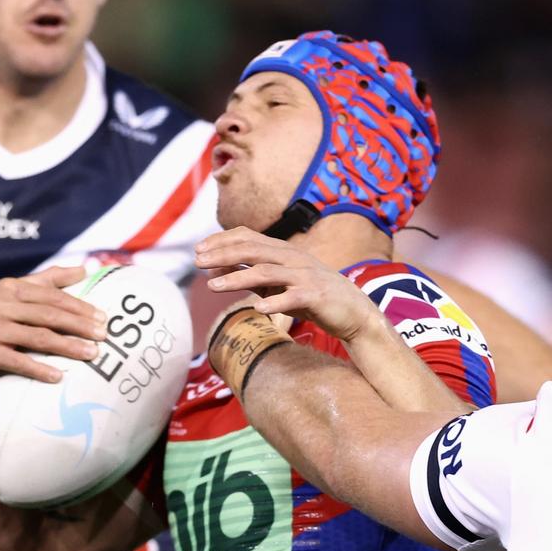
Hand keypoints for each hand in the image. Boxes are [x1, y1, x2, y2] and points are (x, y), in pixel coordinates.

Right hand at [0, 266, 106, 383]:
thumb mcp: (9, 291)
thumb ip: (46, 280)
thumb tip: (84, 269)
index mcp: (10, 288)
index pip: (52, 296)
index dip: (79, 306)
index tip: (103, 317)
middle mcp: (1, 306)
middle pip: (49, 316)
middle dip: (80, 325)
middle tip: (104, 335)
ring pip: (38, 338)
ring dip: (68, 347)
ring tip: (91, 354)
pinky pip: (18, 362)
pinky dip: (39, 369)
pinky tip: (59, 376)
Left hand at [195, 227, 382, 342]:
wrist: (353, 312)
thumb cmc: (313, 298)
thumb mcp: (279, 285)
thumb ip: (253, 277)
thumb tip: (218, 272)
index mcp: (284, 252)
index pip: (248, 238)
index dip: (221, 241)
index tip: (199, 250)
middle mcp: (293, 259)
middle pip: (253, 250)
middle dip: (222, 254)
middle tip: (198, 261)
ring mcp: (305, 276)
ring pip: (267, 272)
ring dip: (238, 278)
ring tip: (213, 286)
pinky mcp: (317, 296)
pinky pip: (293, 297)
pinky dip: (275, 302)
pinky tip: (258, 309)